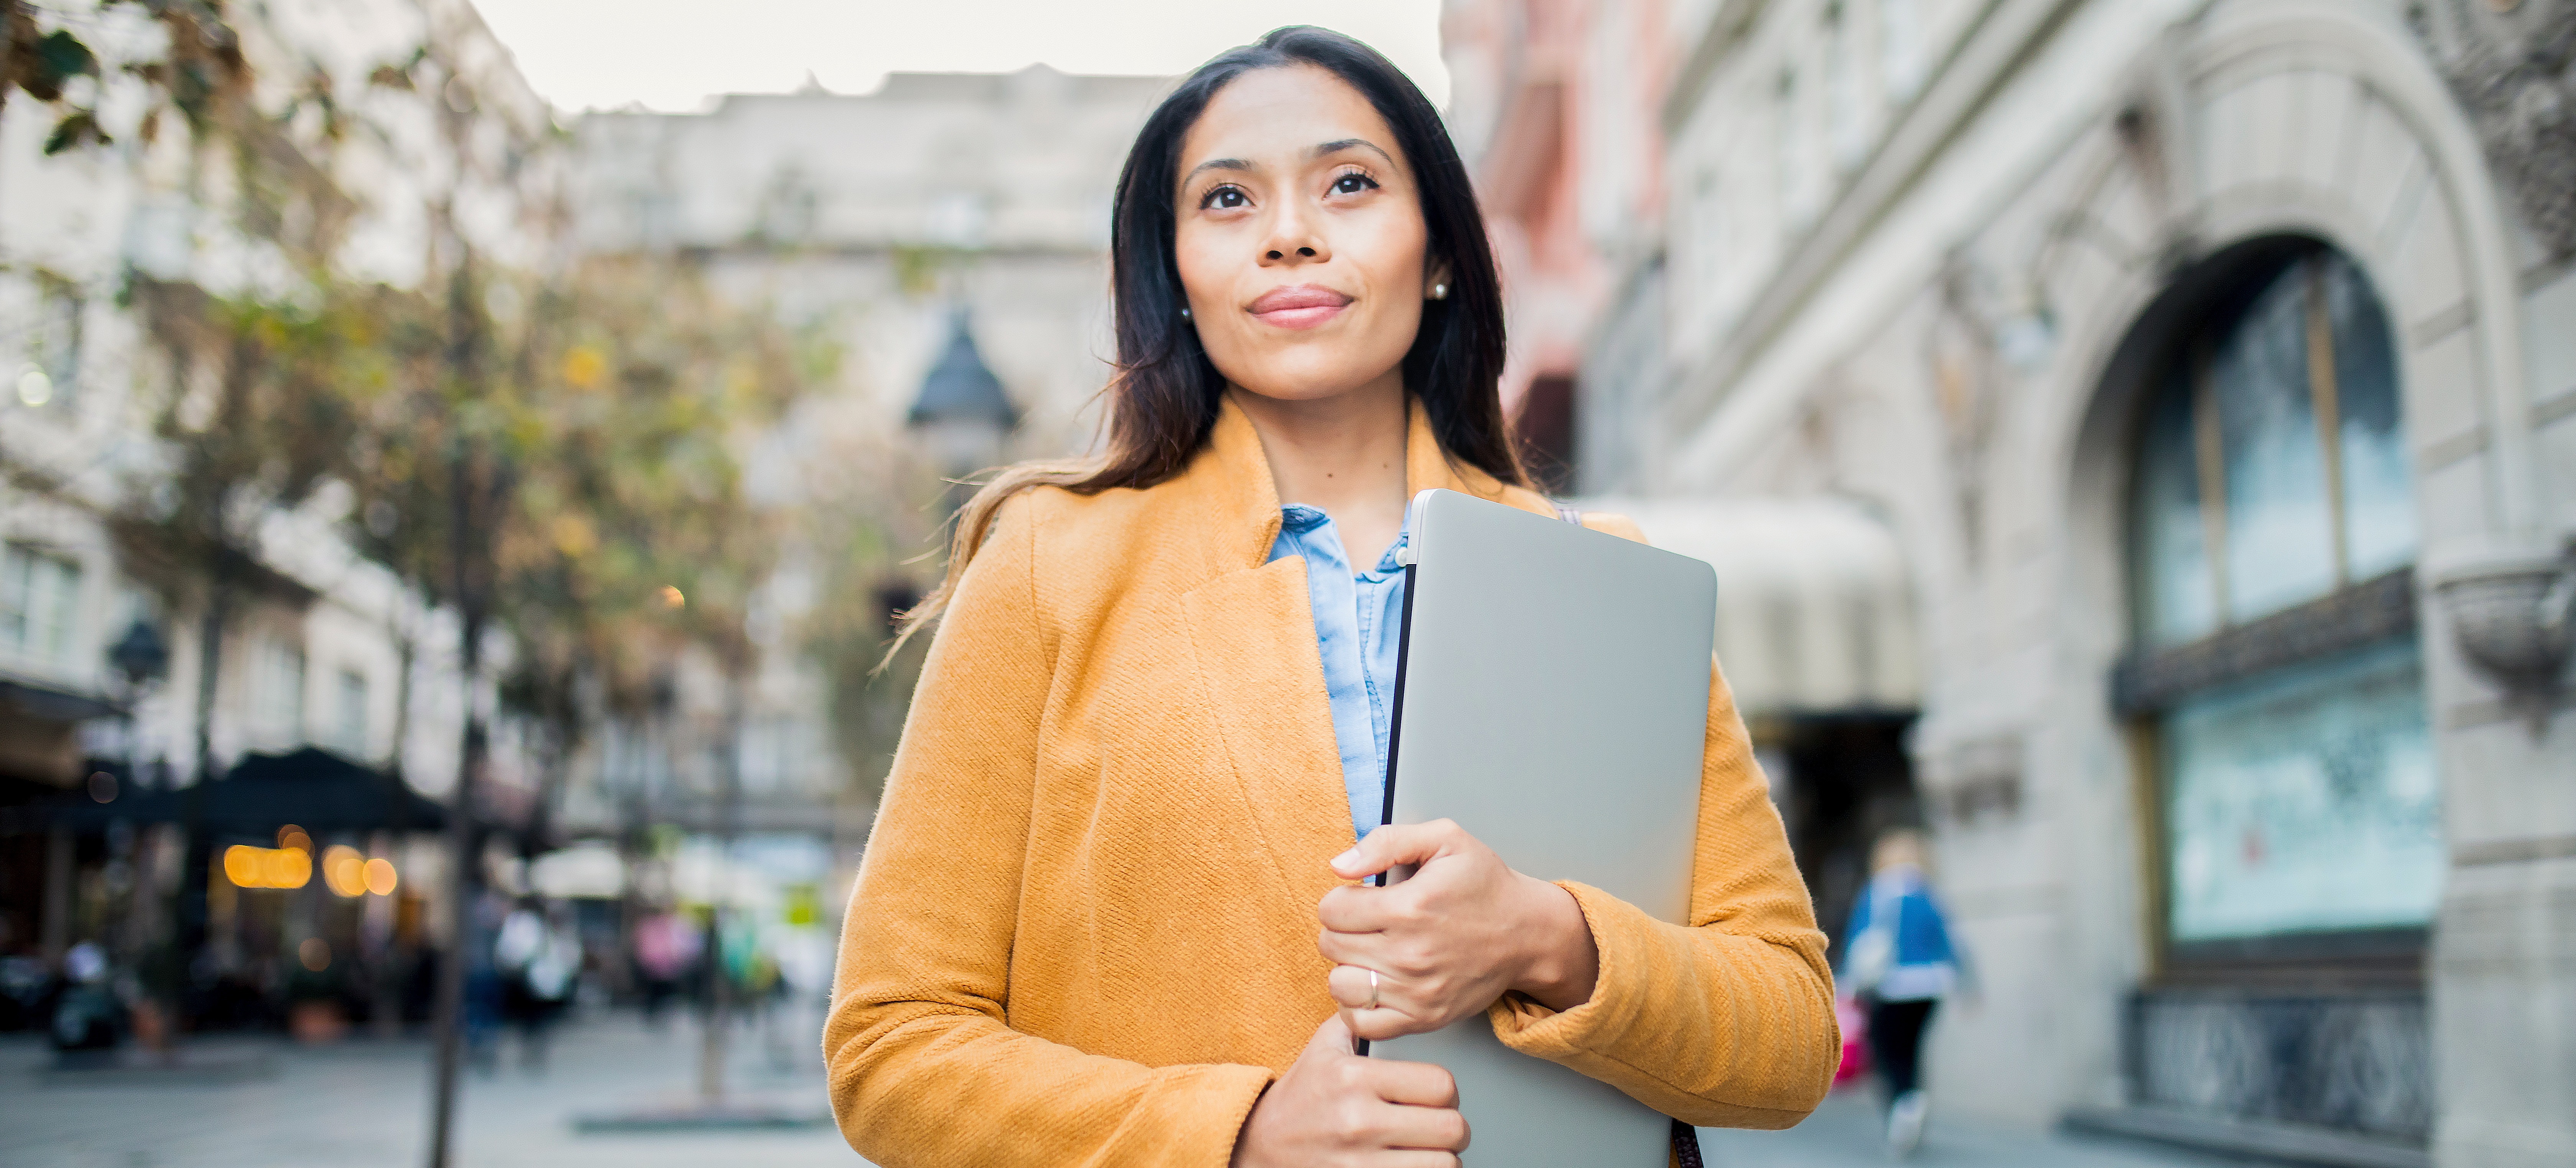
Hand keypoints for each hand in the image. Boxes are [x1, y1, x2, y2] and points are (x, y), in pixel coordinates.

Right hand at [1230, 1014, 1468, 1167]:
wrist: (1260, 1146)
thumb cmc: (1299, 1097)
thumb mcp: (1324, 1047)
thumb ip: (1361, 1018)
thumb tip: (1393, 994)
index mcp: (1354, 1078)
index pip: (1440, 1085)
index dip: (1448, 1091)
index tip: (1438, 1096)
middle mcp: (1358, 1121)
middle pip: (1450, 1128)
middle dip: (1453, 1128)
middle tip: (1440, 1125)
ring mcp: (1359, 1163)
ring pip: (1443, 1164)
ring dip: (1443, 1158)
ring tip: (1428, 1149)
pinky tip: (1412, 1164)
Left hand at [1316, 819, 1599, 1042]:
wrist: (1527, 934)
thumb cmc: (1485, 884)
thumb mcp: (1445, 839)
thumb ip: (1387, 842)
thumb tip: (1340, 865)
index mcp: (1410, 907)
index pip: (1331, 909)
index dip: (1341, 898)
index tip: (1362, 899)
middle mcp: (1410, 954)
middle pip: (1331, 945)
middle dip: (1343, 929)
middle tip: (1369, 923)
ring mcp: (1416, 992)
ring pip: (1340, 984)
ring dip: (1347, 966)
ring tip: (1371, 953)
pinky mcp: (1423, 1018)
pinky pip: (1361, 1023)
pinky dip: (1357, 1005)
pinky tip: (1373, 984)